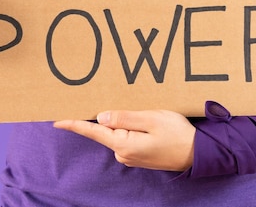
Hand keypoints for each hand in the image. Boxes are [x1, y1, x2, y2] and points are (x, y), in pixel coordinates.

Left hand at [54, 110, 195, 171]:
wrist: (198, 154)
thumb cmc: (178, 134)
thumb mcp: (152, 119)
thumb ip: (125, 117)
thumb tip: (100, 117)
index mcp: (124, 144)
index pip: (93, 132)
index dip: (74, 124)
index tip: (57, 120)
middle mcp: (123, 153)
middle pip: (105, 130)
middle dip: (103, 116)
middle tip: (103, 99)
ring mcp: (131, 156)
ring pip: (117, 133)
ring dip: (120, 121)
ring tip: (134, 110)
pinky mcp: (139, 155)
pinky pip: (126, 137)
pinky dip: (128, 127)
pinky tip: (139, 120)